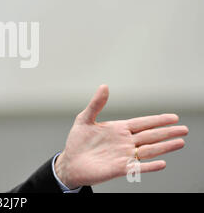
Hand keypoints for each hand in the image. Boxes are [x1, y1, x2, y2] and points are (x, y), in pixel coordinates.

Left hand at [55, 85, 188, 189]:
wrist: (70, 162)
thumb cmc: (77, 141)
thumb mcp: (85, 119)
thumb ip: (96, 104)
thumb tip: (104, 86)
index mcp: (118, 129)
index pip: (142, 123)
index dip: (157, 120)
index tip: (173, 117)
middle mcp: (124, 142)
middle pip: (150, 136)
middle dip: (167, 132)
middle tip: (184, 129)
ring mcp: (123, 155)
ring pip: (148, 150)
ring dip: (164, 147)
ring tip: (180, 142)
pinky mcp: (119, 169)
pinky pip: (137, 167)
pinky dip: (149, 166)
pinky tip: (162, 163)